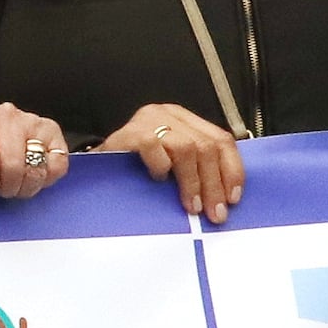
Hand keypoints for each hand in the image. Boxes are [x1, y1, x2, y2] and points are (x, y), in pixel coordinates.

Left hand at [0, 105, 75, 199]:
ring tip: (16, 185)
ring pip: (35, 167)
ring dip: (25, 186)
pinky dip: (47, 178)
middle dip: (6, 187)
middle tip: (1, 189)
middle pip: (13, 166)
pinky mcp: (52, 130)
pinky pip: (58, 164)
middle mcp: (6, 115)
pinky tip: (32, 176)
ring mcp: (31, 120)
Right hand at [97, 102, 243, 222]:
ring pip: (187, 148)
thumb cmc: (132, 170)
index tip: (233, 198)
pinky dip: (160, 166)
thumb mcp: (172, 166)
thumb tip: (225, 198)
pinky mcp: (130, 132)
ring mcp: (149, 120)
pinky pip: (153, 146)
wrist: (95, 169)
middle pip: (207, 146)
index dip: (231, 170)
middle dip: (214, 184)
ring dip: (193, 182)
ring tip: (191, 206)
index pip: (221, 140)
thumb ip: (196, 170)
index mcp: (184, 120)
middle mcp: (169, 115)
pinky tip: (159, 181)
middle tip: (214, 212)